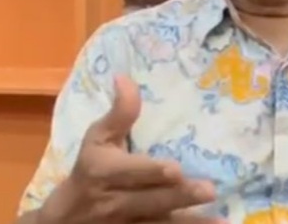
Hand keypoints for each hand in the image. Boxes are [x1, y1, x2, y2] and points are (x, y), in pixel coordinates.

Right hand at [39, 75, 225, 223]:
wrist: (67, 220)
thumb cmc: (90, 169)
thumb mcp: (98, 138)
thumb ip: (118, 113)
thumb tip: (125, 78)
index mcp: (106, 172)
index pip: (130, 172)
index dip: (151, 172)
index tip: (174, 170)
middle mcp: (117, 202)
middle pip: (151, 201)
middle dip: (180, 196)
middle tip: (209, 190)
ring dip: (191, 223)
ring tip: (221, 219)